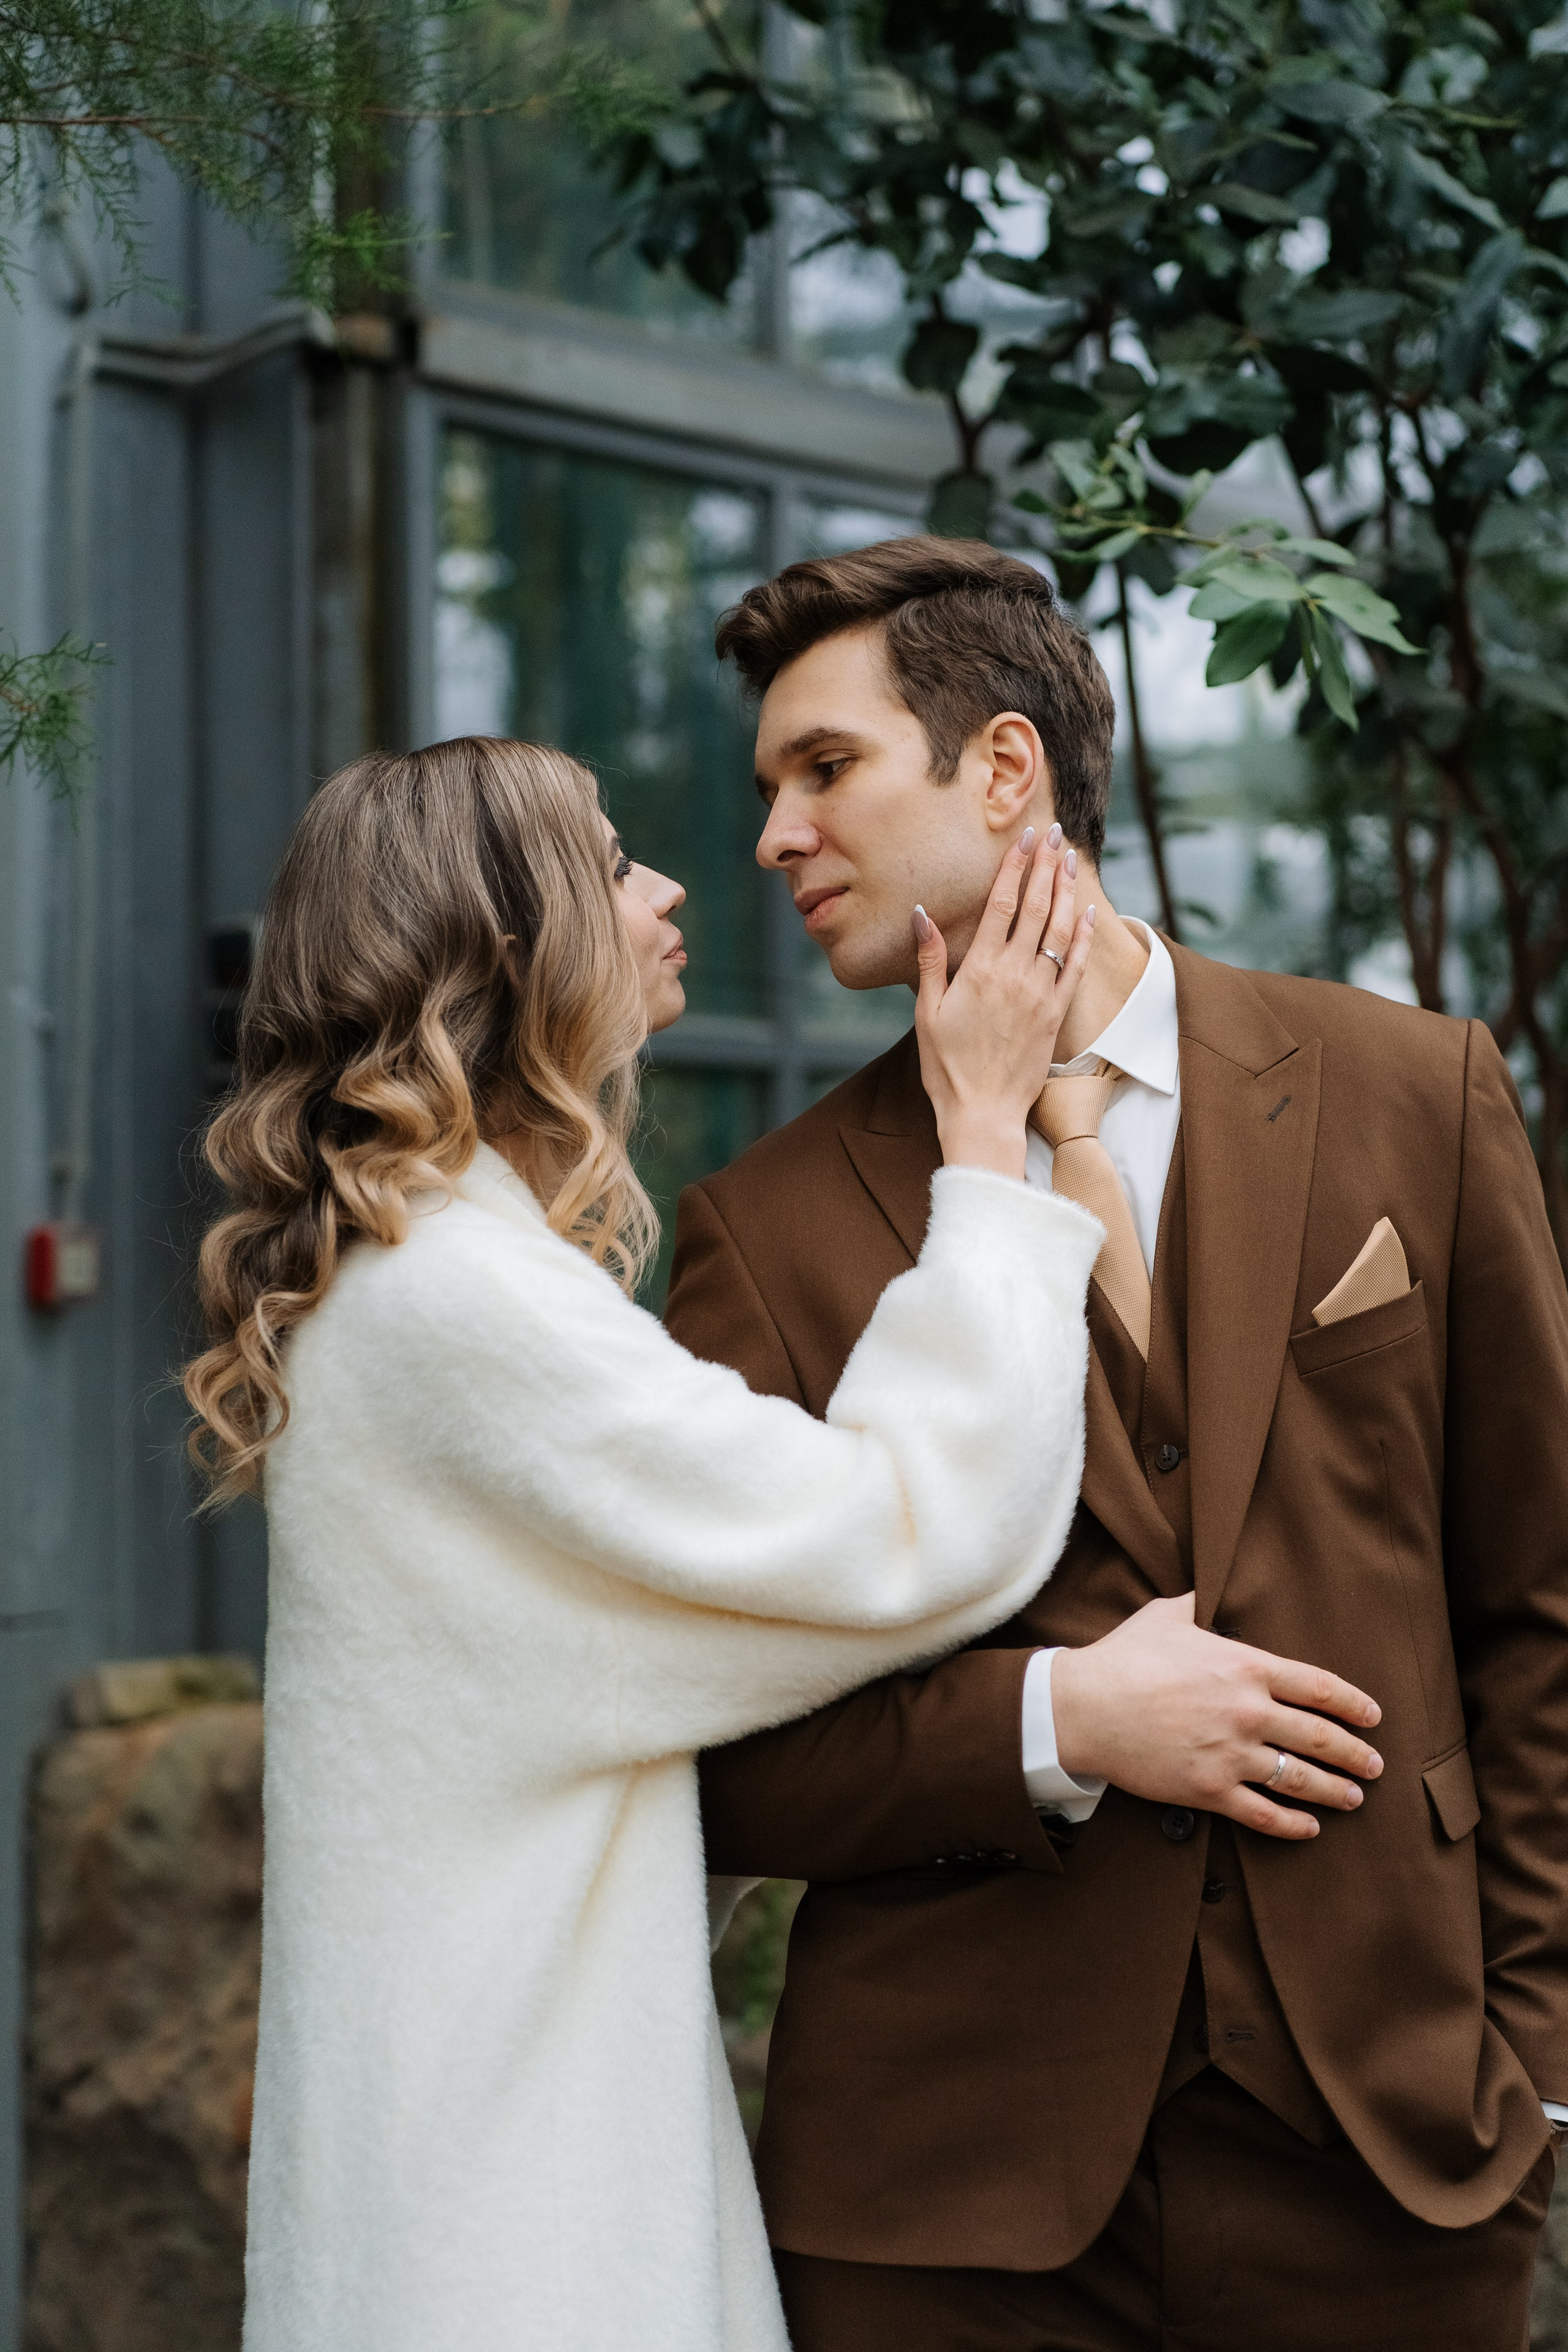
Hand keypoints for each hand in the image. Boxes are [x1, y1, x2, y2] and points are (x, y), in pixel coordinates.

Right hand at [914, 827, 1094, 1179]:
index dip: (1014, 868)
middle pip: (1035, 908)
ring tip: (1069, 859)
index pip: (1001, 905)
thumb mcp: (927, 1012)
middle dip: (1044, 866)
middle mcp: (1014, 975)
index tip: (1023, 838)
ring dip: (1065, 890)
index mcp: (979, 970)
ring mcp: (1040, 993)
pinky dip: (1083, 935)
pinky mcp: (1056, 1014)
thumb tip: (922, 914)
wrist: (983, 1112)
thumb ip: (929, 960)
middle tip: (1053, 834)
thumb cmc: (946, 1066)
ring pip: (1058, 930)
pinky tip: (1087, 910)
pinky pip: (1074, 965)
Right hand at [1050, 1593, 1382, 1842]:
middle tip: (1374, 1765)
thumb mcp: (1165, 1616)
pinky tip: (1309, 1828)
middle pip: (1320, 1737)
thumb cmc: (1123, 1658)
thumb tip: (1206, 1593)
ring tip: (1353, 1798)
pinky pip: (1262, 1813)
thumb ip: (1197, 1606)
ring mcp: (1230, 1754)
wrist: (1084, 1707)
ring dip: (1334, 1791)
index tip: (1372, 1716)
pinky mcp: (1208, 1789)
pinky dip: (1292, 1824)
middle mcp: (1247, 1712)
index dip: (1354, 1704)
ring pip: (1299, 1779)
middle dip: (1355, 1754)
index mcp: (1244, 1667)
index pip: (1318, 1687)